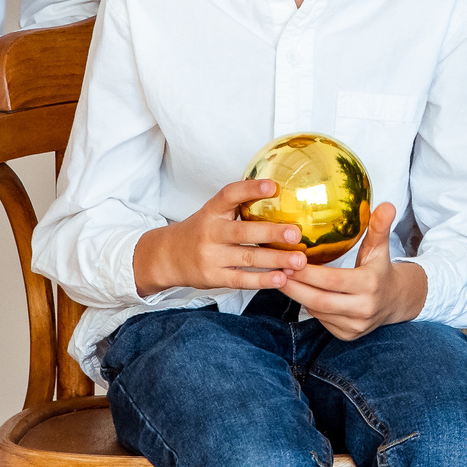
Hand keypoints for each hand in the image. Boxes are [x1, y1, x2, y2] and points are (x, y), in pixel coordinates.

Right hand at [132, 180, 309, 295]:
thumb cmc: (201, 231)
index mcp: (211, 211)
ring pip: (247, 258)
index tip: (273, 186)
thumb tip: (280, 195)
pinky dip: (263, 280)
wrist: (167, 257)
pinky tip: (282, 278)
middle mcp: (210, 232)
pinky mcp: (213, 277)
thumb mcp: (213, 213)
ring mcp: (210, 257)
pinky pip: (241, 280)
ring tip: (299, 261)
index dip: (250, 189)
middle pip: (243, 232)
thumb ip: (239, 207)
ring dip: (276, 260)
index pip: (229, 195)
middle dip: (272, 233)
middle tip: (296, 233)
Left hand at [282, 203, 426, 340]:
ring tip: (281, 278)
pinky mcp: (347, 335)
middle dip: (295, 286)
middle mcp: (363, 308)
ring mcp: (355, 326)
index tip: (289, 260)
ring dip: (297, 296)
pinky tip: (299, 292)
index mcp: (370, 284)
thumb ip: (380, 226)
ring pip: (317, 312)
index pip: (333, 280)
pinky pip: (321, 320)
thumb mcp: (380, 247)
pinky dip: (308, 306)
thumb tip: (386, 204)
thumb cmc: (380, 269)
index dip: (308, 273)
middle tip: (276, 270)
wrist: (395, 301)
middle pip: (320, 300)